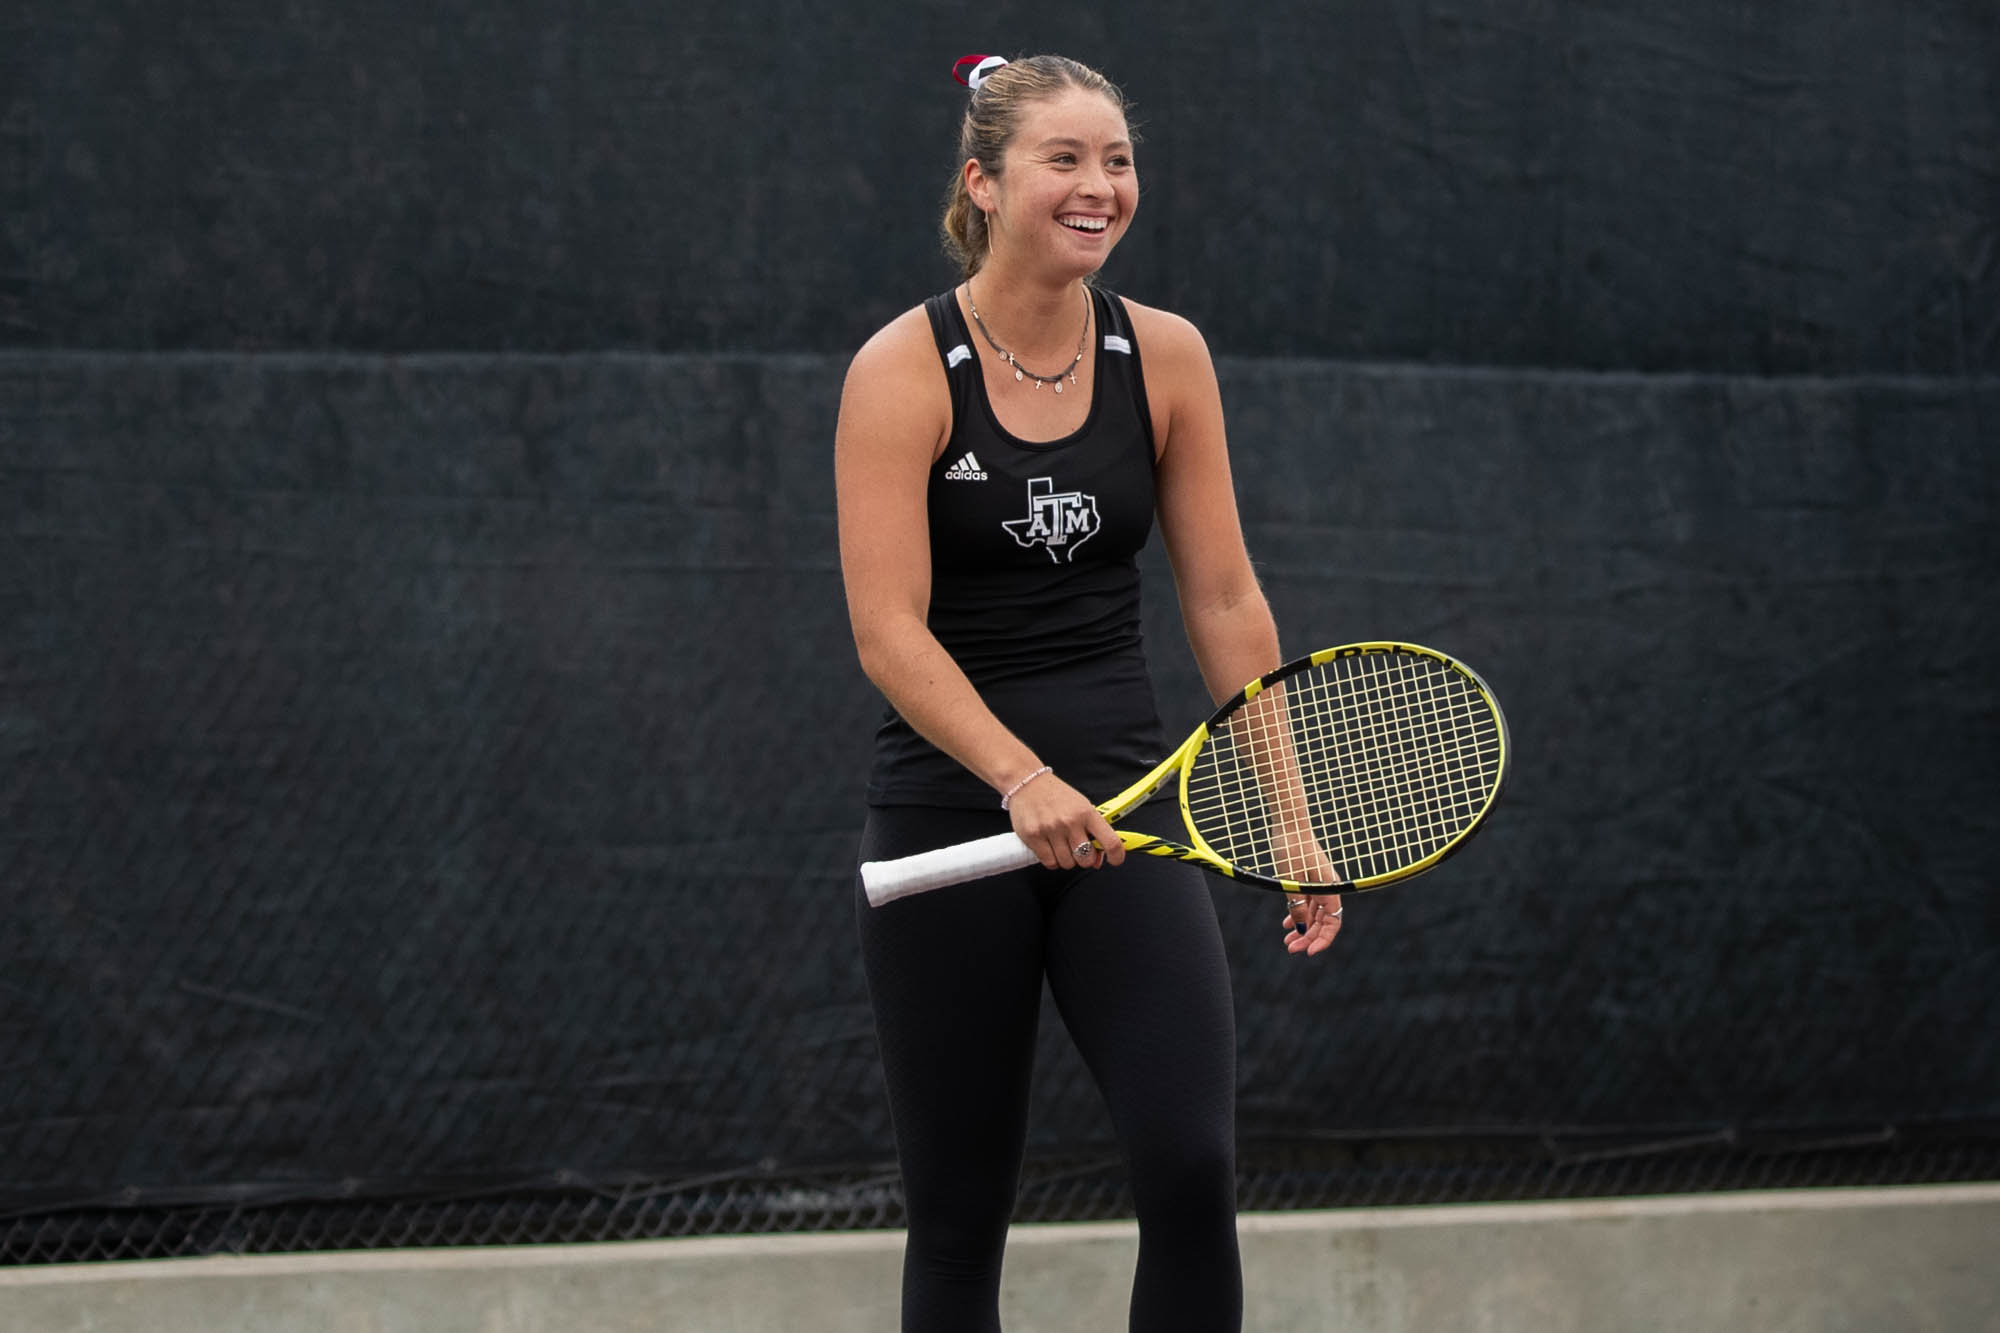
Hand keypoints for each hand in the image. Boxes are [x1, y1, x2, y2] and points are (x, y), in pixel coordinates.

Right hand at [1005, 769, 1122, 870]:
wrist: (1027, 782)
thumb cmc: (1056, 796)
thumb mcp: (1081, 806)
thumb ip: (1092, 832)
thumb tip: (1097, 861)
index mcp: (1087, 813)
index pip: (1111, 841)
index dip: (1117, 856)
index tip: (1115, 860)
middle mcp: (1070, 822)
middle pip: (1086, 859)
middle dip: (1084, 859)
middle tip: (1078, 849)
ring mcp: (1051, 829)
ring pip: (1067, 863)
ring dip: (1066, 859)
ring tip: (1060, 845)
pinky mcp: (1033, 836)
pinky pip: (1050, 862)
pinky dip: (1052, 860)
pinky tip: (1050, 848)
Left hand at [1272, 826, 1343, 956]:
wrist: (1290, 821)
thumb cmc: (1292, 847)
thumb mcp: (1290, 880)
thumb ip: (1296, 905)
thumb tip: (1301, 928)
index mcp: (1328, 888)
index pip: (1333, 922)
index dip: (1323, 939)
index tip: (1309, 952)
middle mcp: (1327, 887)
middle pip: (1323, 921)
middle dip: (1309, 937)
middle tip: (1290, 949)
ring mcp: (1318, 883)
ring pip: (1314, 914)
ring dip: (1302, 928)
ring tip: (1287, 941)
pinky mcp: (1309, 878)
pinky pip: (1307, 903)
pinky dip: (1298, 914)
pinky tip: (1287, 925)